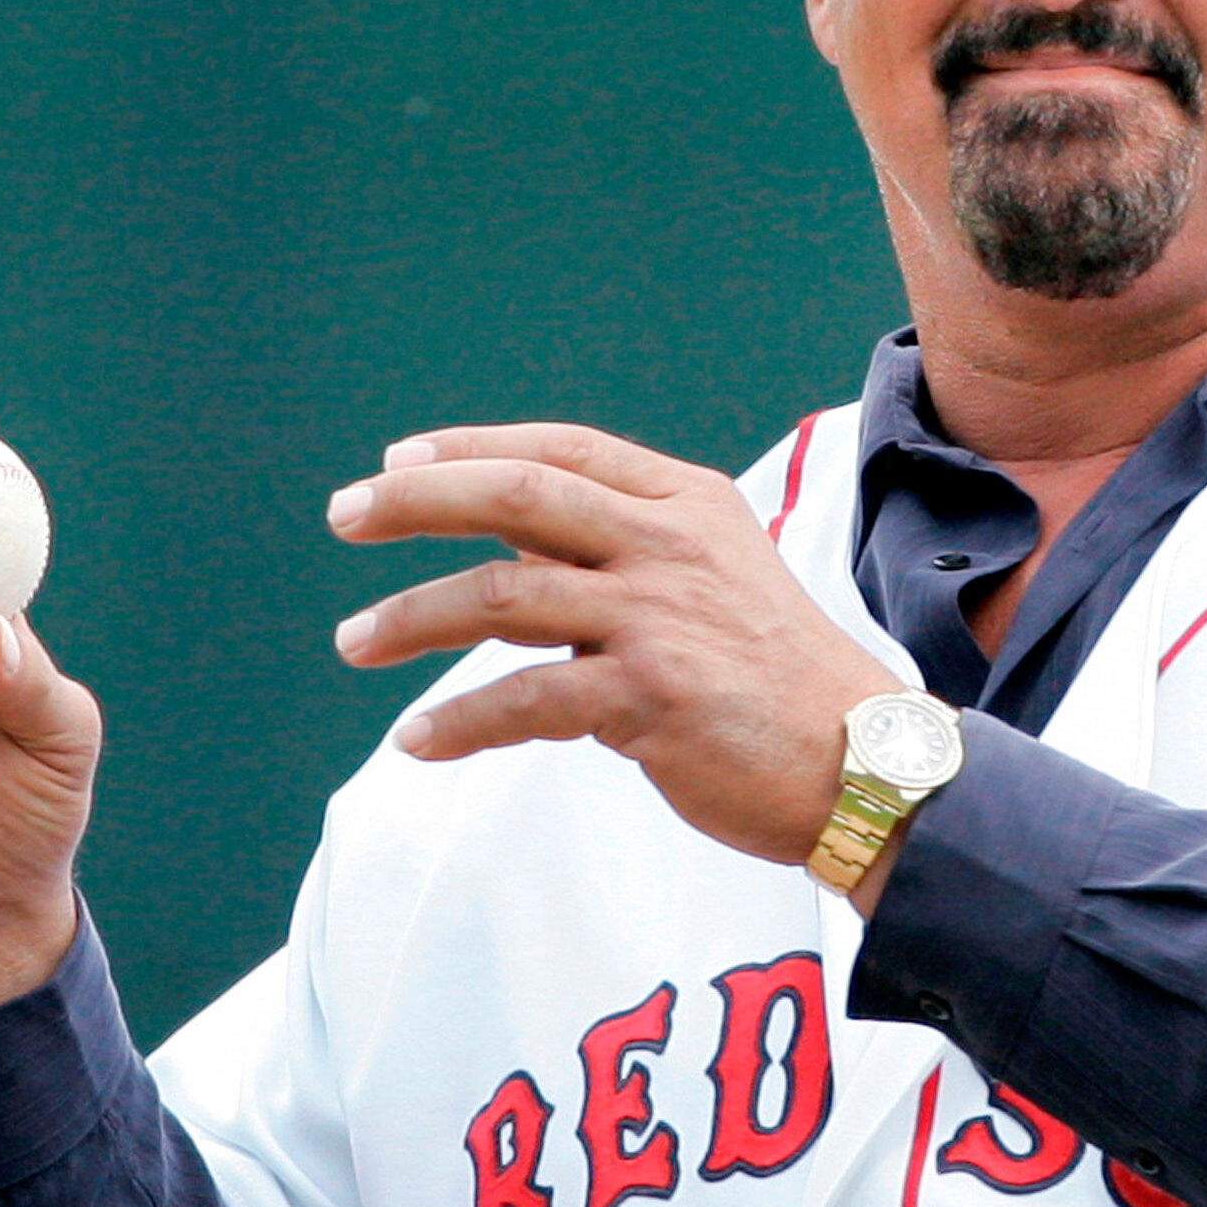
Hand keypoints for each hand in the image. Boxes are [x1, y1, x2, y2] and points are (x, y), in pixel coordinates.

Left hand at [326, 423, 901, 869]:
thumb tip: (509, 539)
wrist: (863, 760)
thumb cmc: (780, 677)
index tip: (400, 457)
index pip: (564, 449)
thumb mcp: (717, 578)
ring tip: (353, 643)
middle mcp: (670, 544)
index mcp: (688, 504)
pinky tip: (418, 741)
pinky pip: (523, 699)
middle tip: (343, 514)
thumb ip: (621, 553)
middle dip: (417, 498)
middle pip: (518, 495)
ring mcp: (658, 616)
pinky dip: (460, 722)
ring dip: (410, 618)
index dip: (474, 446)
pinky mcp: (648, 695)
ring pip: (502, 593)